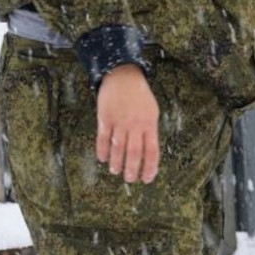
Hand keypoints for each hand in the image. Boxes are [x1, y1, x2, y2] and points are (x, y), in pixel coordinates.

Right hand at [95, 64, 159, 182]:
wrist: (122, 75)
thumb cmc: (139, 95)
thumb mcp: (152, 111)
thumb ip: (150, 131)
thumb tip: (149, 153)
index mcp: (149, 124)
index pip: (152, 151)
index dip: (150, 167)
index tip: (148, 178)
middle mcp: (135, 124)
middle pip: (134, 152)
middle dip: (132, 169)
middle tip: (130, 180)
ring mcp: (119, 121)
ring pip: (118, 148)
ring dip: (117, 162)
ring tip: (116, 171)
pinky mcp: (105, 118)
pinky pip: (103, 138)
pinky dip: (102, 150)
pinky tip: (102, 158)